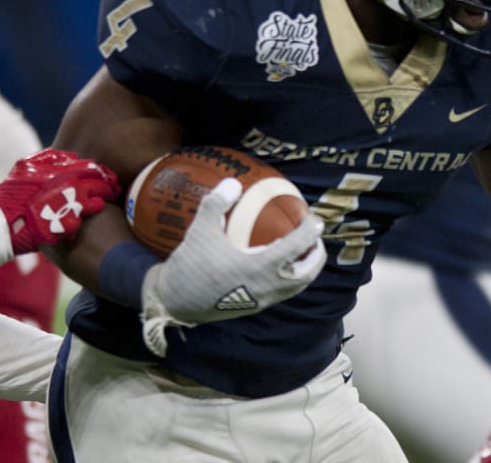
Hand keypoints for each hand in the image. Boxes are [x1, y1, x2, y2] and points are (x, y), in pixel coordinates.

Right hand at [0, 149, 121, 254]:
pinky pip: (85, 221)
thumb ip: (47, 158)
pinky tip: (88, 219)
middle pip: (99, 183)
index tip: (106, 176)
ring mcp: (68, 206)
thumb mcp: (24, 168)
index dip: (101, 172)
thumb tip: (70, 155)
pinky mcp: (67, 226)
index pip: (91, 167)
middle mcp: (66, 186)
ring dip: (101, 201)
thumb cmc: (11, 196)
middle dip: (108, 186)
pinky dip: (86, 219)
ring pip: (97, 202)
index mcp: (58, 171)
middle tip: (113, 189)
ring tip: (103, 203)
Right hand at [140, 178, 325, 355]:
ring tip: (301, 252)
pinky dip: (287, 278)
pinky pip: (280, 292)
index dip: (309, 232)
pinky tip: (275, 264)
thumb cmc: (190, 267)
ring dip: (304, 269)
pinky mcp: (252, 307)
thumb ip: (216, 204)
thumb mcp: (200, 231)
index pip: (296, 248)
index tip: (313, 219)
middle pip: (306, 274)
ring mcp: (261, 301)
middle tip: (314, 238)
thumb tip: (233, 182)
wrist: (174, 303)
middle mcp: (266, 289)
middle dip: (316, 256)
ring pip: (294, 287)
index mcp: (260, 269)